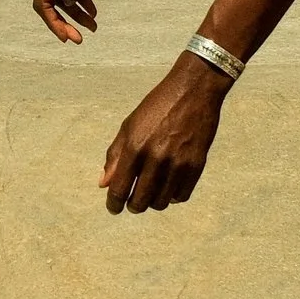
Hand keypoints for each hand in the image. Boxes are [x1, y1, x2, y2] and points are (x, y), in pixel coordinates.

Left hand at [100, 51, 226, 213]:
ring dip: (153, 202)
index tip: (113, 208)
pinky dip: (173, 196)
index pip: (119, 189)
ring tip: (151, 192)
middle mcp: (156, 158)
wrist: (192, 91)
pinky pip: (181, 195)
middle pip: (140, 201)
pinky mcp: (196, 165)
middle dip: (133, 205)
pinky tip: (169, 186)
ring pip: (161, 202)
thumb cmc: (157, 106)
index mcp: (135, 147)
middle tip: (132, 202)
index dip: (113, 204)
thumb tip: (103, 184)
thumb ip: (115, 156)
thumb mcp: (130, 126)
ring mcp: (178, 163)